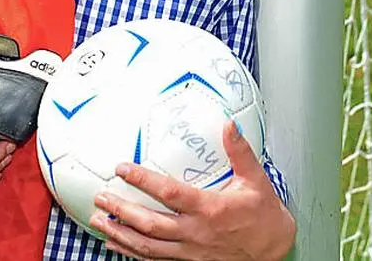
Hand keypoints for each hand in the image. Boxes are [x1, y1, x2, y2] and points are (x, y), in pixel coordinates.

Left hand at [89, 120, 295, 260]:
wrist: (273, 250)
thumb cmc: (263, 215)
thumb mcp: (255, 179)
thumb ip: (239, 151)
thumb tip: (228, 124)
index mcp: (210, 209)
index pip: (170, 194)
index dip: (143, 181)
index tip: (122, 168)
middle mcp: (196, 233)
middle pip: (150, 224)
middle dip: (121, 210)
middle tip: (100, 196)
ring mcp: (189, 252)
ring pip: (147, 246)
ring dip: (120, 233)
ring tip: (98, 219)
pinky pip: (154, 260)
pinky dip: (131, 253)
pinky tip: (115, 243)